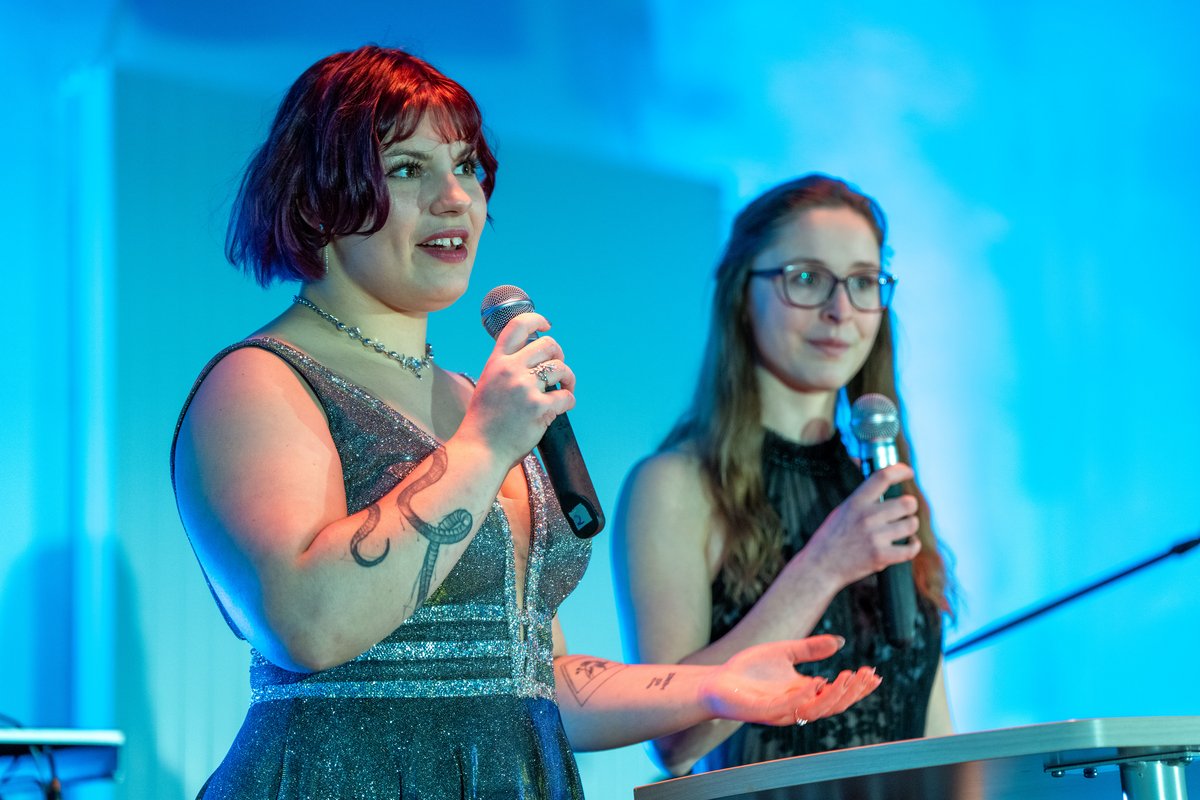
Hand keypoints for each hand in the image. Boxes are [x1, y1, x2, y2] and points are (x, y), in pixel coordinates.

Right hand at [459, 311, 576, 467]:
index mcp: (496, 362)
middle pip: (548, 344)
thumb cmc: (486, 420)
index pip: (517, 326)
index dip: (536, 320)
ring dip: (568, 378)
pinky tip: (561, 407)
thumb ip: (507, 367)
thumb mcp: (489, 383)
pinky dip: (568, 401)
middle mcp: (510, 369)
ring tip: (564, 388)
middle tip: (557, 370)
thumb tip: (536, 356)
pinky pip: (566, 396)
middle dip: (558, 355)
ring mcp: (525, 387)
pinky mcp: (539, 407)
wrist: (481, 449)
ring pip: (561, 368)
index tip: (547, 324)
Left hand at [698, 635, 880, 726]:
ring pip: (815, 710)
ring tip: (849, 678)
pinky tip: (815, 683)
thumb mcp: (784, 651)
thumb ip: (810, 648)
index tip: (874, 674)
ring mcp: (780, 711)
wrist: (715, 681)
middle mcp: (796, 706)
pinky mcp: (762, 712)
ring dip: (835, 696)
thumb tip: (840, 642)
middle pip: (833, 705)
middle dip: (853, 692)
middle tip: (867, 675)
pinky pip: (787, 708)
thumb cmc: (747, 670)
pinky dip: (803, 698)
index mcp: (803, 693)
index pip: (837, 695)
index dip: (857, 687)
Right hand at [797, 464, 921, 590]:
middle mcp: (867, 517)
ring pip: (911, 524)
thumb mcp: (842, 511)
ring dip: (910, 526)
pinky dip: (913, 545)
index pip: (883, 477)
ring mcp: (875, 537)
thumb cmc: (831, 538)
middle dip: (910, 506)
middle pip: (907, 503)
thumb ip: (862, 498)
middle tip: (904, 511)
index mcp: (856, 502)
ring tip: (902, 529)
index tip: (908, 472)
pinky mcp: (881, 557)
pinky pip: (911, 548)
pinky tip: (909, 543)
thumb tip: (879, 480)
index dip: (900, 470)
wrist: (820, 566)